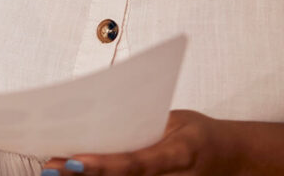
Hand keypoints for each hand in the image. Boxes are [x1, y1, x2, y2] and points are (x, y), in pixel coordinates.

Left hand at [41, 110, 239, 175]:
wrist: (231, 159)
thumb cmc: (199, 136)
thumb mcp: (176, 122)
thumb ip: (143, 125)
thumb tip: (103, 115)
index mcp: (179, 154)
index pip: (137, 163)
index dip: (105, 165)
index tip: (76, 160)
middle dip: (84, 173)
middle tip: (52, 166)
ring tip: (55, 170)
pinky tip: (75, 171)